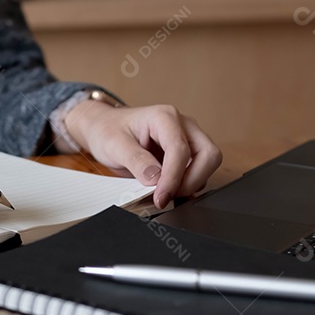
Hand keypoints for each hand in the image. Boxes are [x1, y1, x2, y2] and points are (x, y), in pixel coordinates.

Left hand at [64, 102, 221, 208]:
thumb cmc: (109, 131)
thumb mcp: (114, 145)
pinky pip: (199, 171)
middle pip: (208, 154)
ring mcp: (188, 138)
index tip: (161, 197)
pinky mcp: (187, 153)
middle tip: (167, 196)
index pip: (180, 150)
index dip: (173, 178)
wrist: (105, 129)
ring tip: (164, 192)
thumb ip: (136, 161)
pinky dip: (189, 184)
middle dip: (192, 180)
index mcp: (164, 117)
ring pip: (208, 163)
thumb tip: (156, 180)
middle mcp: (182, 125)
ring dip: (191, 183)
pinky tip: (169, 190)